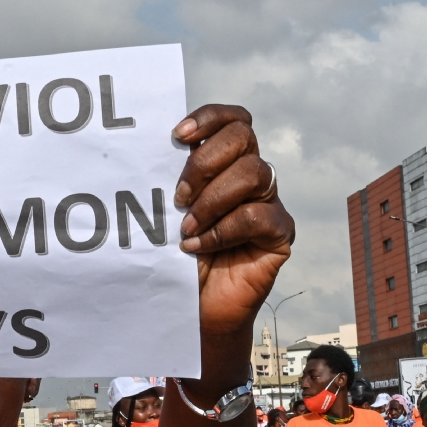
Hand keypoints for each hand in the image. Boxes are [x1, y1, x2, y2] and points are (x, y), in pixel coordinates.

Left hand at [171, 106, 295, 334]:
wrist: (194, 308)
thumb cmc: (177, 258)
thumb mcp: (168, 211)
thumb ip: (171, 179)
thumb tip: (147, 148)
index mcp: (226, 162)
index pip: (233, 120)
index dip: (209, 118)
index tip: (177, 135)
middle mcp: (250, 176)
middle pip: (243, 136)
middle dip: (205, 162)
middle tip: (179, 196)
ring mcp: (268, 202)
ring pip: (253, 173)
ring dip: (212, 200)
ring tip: (186, 227)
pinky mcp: (279, 232)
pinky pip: (257, 216)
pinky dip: (222, 230)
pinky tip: (197, 246)